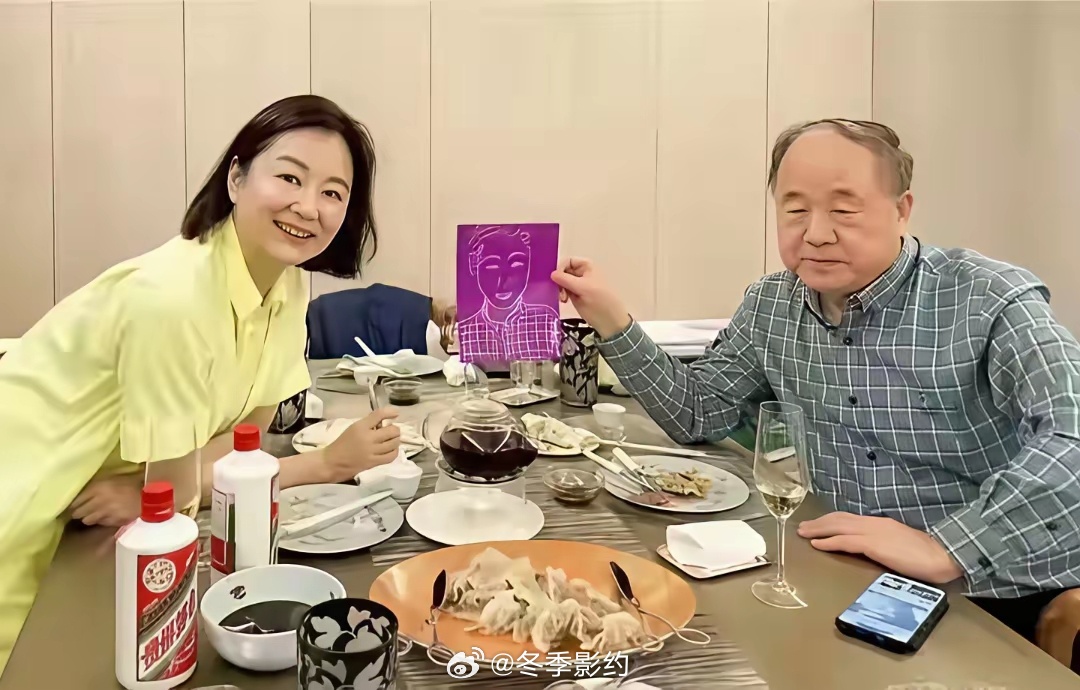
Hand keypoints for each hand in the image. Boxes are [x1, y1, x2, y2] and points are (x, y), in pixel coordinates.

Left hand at [69, 475, 141, 526]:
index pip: (76, 501)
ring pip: (87, 520)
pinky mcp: (114, 522)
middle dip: (79, 512)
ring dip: (89, 518)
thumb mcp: (111, 479)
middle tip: (82, 511)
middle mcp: (99, 501)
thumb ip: (95, 486)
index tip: (74, 505)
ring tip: (94, 515)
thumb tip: (80, 494)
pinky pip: (100, 524)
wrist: (149, 495)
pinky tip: (107, 516)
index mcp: (97, 488)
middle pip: (78, 513)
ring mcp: (106, 513)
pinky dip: (101, 521)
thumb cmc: (130, 483)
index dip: (74, 504)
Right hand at [321, 408, 401, 482]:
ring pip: (394, 443)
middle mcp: (368, 438)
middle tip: (392, 430)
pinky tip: (391, 449)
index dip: (390, 412)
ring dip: (396, 440)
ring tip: (392, 440)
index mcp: (360, 426)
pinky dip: (394, 451)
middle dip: (395, 429)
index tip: (395, 413)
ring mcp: (372, 451)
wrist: (332, 462)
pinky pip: (391, 456)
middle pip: (391, 430)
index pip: (379, 414)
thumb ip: (369, 423)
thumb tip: (384, 421)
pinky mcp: (373, 462)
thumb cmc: (342, 443)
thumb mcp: (353, 428)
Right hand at [550, 258, 630, 337]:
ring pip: (562, 282)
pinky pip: (564, 291)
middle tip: (561, 293)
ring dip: (559, 289)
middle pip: (563, 271)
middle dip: (559, 281)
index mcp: (586, 266)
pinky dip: (562, 295)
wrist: (610, 321)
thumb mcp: (582, 287)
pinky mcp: (576, 295)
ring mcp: (578, 285)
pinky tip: (564, 301)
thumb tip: (552, 274)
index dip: (560, 269)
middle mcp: (581, 273)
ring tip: (563, 299)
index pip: (567, 261)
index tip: (556, 280)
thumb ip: (565, 279)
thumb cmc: (600, 301)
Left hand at [798, 512, 963, 583]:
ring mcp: (872, 532)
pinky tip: (816, 544)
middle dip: (819, 522)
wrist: (942, 556)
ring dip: (817, 530)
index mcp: (880, 524)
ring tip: (803, 533)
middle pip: (839, 519)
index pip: (849, 519)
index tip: (817, 524)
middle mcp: (873, 523)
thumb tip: (873, 549)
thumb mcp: (900, 544)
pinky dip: (828, 542)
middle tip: (802, 527)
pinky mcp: (873, 544)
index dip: (831, 521)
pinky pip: (844, 541)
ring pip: (837, 527)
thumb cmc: (926, 555)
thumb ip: (884, 543)